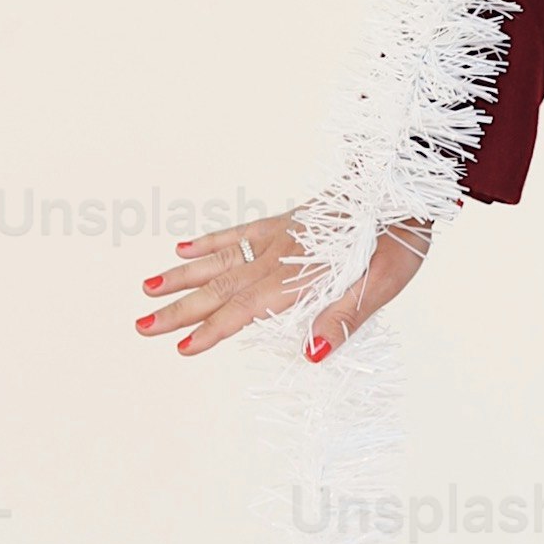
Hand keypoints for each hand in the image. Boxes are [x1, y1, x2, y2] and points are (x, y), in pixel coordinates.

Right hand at [133, 211, 434, 363]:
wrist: (403, 187)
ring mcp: (278, 236)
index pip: (246, 311)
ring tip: (148, 287)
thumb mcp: (382, 287)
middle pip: (220, 288)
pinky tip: (183, 248)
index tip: (179, 347)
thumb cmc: (398, 241)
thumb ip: (343, 319)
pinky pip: (238, 232)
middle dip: (179, 309)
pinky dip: (209, 242)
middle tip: (140, 325)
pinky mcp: (284, 221)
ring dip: (183, 276)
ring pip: (220, 259)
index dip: (212, 331)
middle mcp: (280, 257)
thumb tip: (310, 356)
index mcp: (300, 278)